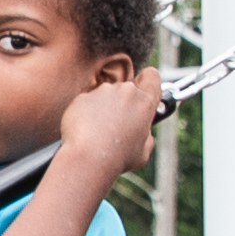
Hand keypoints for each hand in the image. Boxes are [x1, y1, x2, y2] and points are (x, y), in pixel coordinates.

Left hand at [56, 59, 165, 179]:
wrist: (88, 159)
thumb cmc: (118, 158)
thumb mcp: (143, 151)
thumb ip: (146, 133)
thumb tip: (142, 130)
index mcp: (145, 102)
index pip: (152, 76)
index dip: (148, 83)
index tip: (144, 92)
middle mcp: (125, 91)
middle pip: (127, 89)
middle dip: (124, 102)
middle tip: (118, 125)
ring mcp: (102, 92)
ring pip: (106, 95)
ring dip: (104, 108)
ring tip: (99, 132)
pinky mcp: (82, 97)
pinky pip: (88, 102)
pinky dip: (87, 112)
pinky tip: (86, 130)